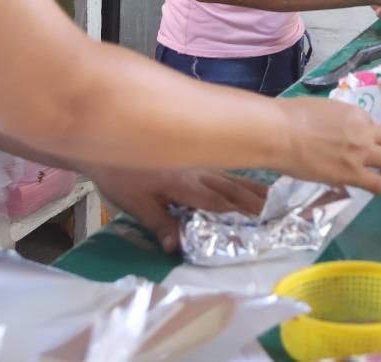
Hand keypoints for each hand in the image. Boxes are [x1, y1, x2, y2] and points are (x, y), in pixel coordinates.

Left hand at [87, 165, 269, 251]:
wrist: (106, 132)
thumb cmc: (117, 172)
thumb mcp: (132, 202)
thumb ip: (157, 223)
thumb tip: (177, 248)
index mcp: (182, 184)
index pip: (214, 202)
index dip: (235, 213)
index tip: (258, 221)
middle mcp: (195, 171)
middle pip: (228, 189)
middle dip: (251, 202)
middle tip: (275, 211)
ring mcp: (195, 162)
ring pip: (229, 177)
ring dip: (250, 189)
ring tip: (270, 198)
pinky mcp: (192, 156)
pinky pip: (220, 167)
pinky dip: (237, 175)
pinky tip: (246, 179)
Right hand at [275, 97, 380, 193]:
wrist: (280, 132)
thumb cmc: (290, 117)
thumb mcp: (320, 109)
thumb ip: (334, 120)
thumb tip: (330, 129)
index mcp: (354, 113)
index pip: (371, 123)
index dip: (366, 133)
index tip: (357, 142)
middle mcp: (363, 131)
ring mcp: (360, 153)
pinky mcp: (351, 174)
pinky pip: (377, 184)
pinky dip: (378, 188)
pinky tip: (372, 189)